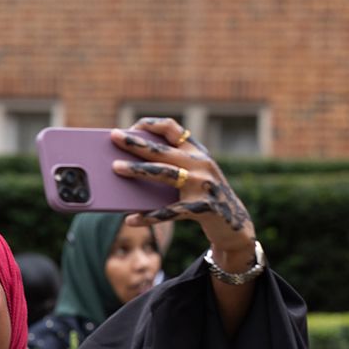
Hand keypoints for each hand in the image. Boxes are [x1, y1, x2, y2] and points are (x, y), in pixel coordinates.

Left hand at [111, 117, 256, 269]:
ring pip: (165, 174)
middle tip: (114, 137)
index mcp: (198, 153)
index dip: (152, 125)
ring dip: (138, 170)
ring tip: (116, 168)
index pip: (174, 130)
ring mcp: (203, 185)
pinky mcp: (202, 208)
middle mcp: (202, 164)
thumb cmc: (203, 197)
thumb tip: (129, 166)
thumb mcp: (193, 176)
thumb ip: (170, 168)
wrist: (234, 224)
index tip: (131, 126)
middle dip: (137, 143)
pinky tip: (130, 219)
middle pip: (163, 150)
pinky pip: (169, 212)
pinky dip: (149, 217)